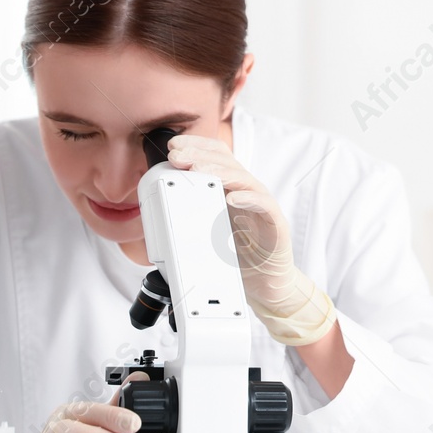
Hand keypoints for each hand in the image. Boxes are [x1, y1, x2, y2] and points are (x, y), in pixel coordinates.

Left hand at [164, 134, 336, 345]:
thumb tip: (157, 209)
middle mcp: (247, 193)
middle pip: (227, 163)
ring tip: (198, 170)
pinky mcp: (276, 224)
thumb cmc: (237, 258)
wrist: (266, 286)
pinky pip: (265, 206)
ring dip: (219, 172)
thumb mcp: (207, 233)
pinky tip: (232, 198)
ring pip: (244, 179)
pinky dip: (249, 199)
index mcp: (230, 191)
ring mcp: (262, 207)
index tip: (173, 147)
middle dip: (199, 155)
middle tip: (177, 156)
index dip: (196, 147)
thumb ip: (191, 217)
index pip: (216, 158)